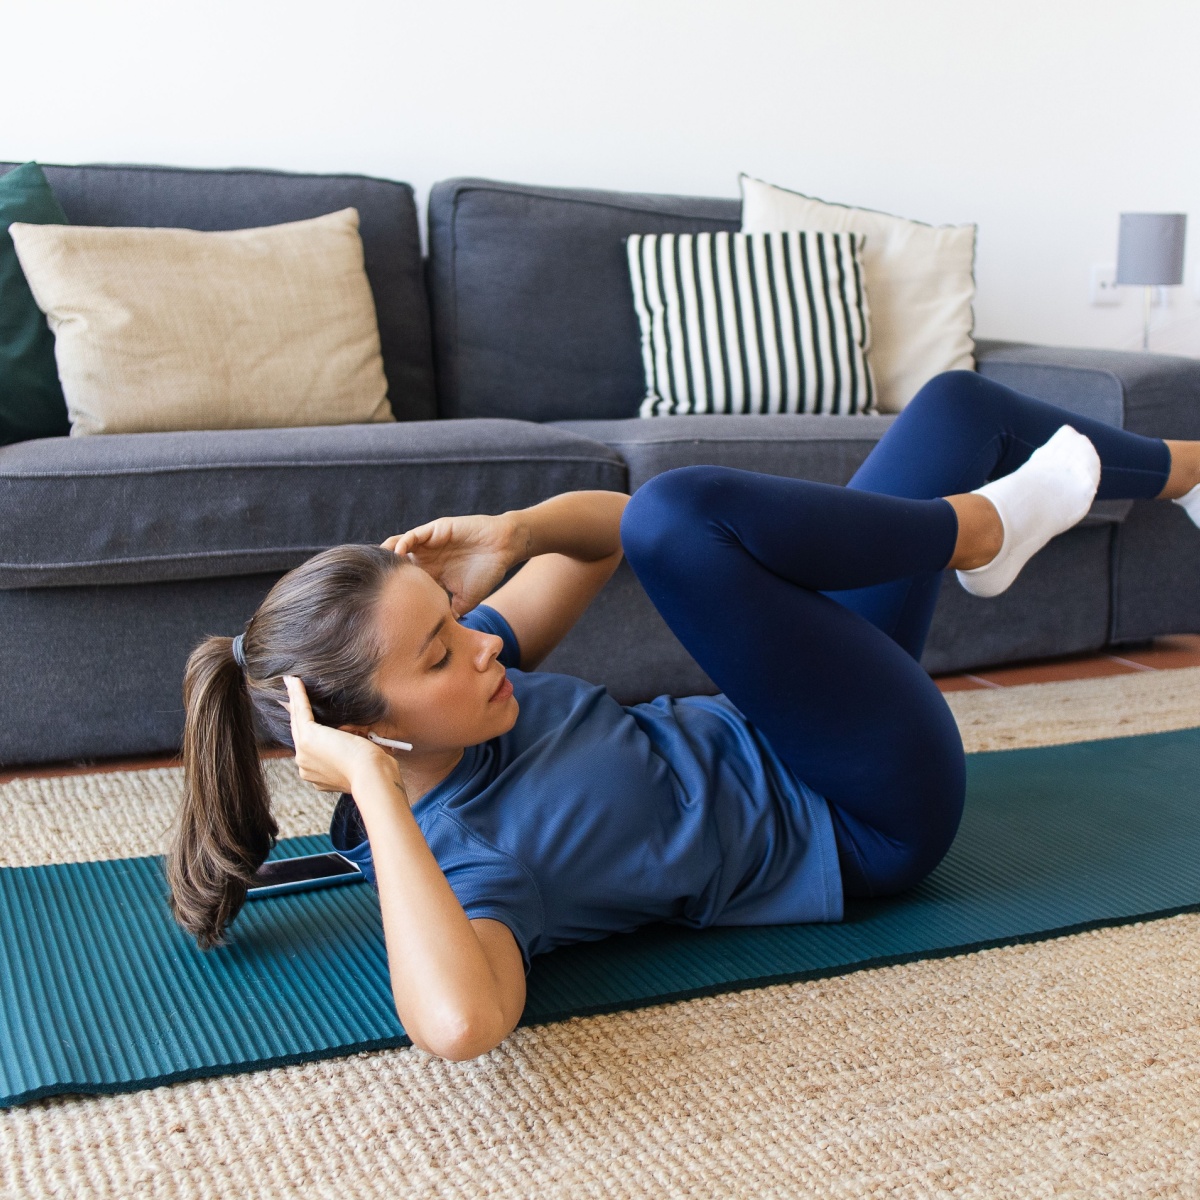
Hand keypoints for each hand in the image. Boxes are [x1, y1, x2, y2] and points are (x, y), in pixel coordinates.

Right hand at [283, 675, 399, 795]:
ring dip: (293, 698)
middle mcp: (305, 767)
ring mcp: (303, 754)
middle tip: (289, 695)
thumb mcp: (356, 759)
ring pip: (297, 720)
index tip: (304, 714)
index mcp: (316, 774)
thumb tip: (353, 737)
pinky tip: (294, 680)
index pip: (309, 746)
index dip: (306, 728)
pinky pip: (301, 712)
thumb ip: (348, 751)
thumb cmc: (372, 769)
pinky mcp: (308, 739)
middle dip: (294, 711)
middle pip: (298, 731)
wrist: (371, 774)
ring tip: (291, 682)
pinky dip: (297, 694)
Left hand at [381, 513, 522, 616]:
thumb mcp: (466, 600)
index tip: (378, 603)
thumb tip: (440, 637)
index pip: (405, 581)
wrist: (503, 549)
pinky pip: (413, 535)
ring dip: (387, 555)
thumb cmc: (487, 572)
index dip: (392, 590)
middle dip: (383, 572)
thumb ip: (451, 614)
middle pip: (396, 563)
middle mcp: (427, 558)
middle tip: (368, 585)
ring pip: (399, 546)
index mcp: (431, 573)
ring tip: (379, 567)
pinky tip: (398, 554)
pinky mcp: (435, 530)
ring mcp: (429, 544)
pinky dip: (403, 544)